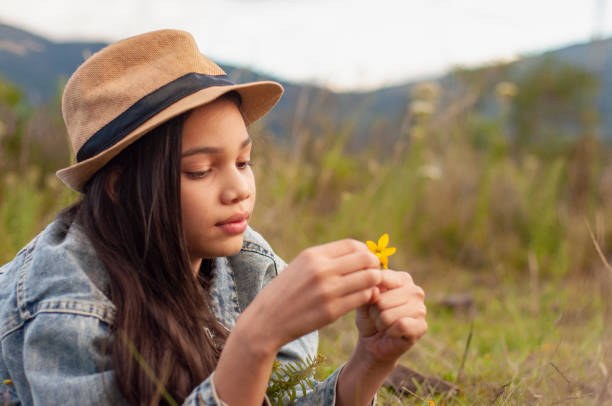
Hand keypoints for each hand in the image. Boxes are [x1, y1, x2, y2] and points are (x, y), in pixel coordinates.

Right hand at [238, 239, 382, 353]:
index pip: (353, 245)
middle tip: (372, 274)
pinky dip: (367, 297)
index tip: (366, 261)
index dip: (365, 252)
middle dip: (374, 266)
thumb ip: (326, 259)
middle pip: (366, 259)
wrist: (266, 321)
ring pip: (370, 279)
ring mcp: (327, 291)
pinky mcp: (332, 311)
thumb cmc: (285, 292)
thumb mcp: (301, 266)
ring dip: (374, 282)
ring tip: (368, 287)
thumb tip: (359, 253)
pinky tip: (361, 299)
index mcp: (313, 255)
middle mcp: (321, 270)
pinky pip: (363, 298)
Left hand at [354, 270, 426, 365]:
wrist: (373, 342)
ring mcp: (421, 308)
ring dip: (381, 323)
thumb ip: (367, 292)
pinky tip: (393, 333)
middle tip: (379, 317)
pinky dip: (390, 332)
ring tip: (385, 325)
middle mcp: (415, 291)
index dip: (370, 293)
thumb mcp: (363, 300)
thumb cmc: (369, 317)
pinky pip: (400, 326)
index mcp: (401, 278)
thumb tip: (376, 291)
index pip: (381, 278)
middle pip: (382, 300)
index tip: (370, 301)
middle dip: (374, 312)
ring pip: (388, 315)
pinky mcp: (422, 326)